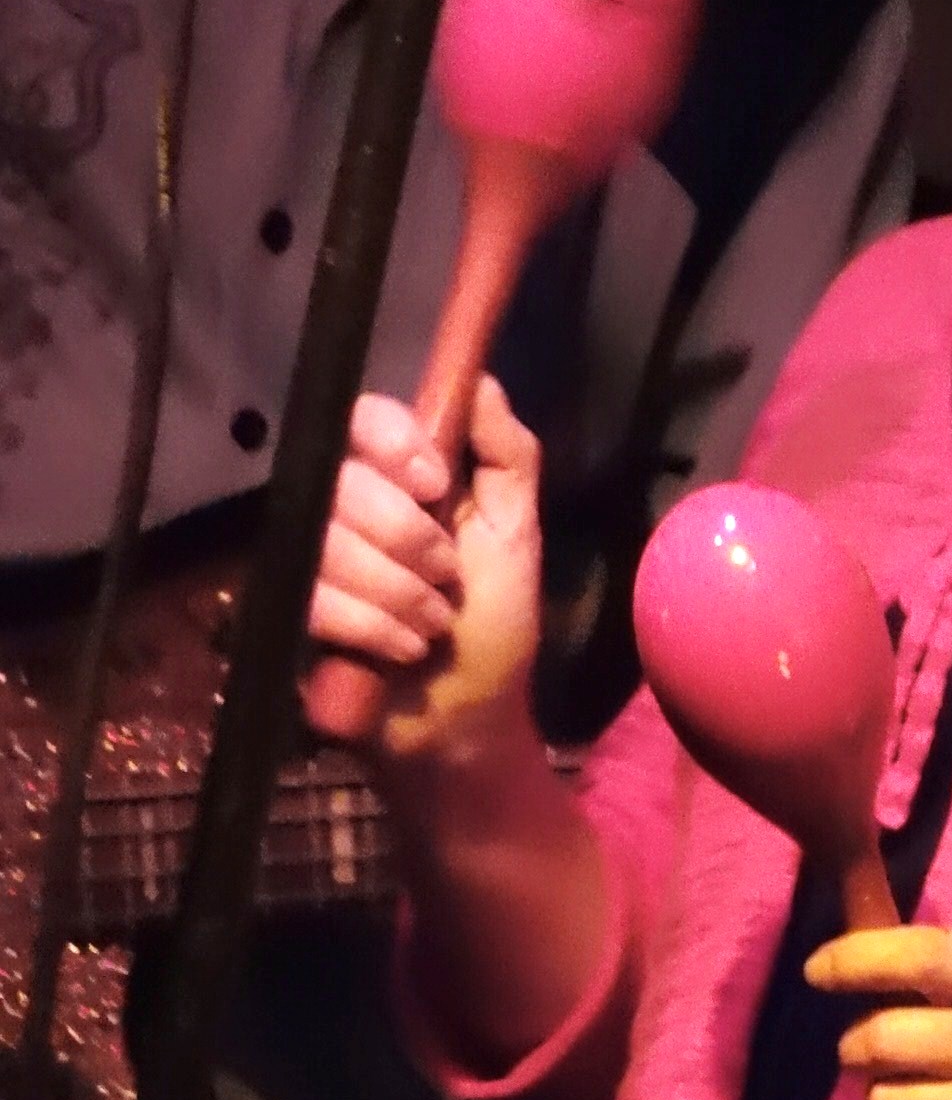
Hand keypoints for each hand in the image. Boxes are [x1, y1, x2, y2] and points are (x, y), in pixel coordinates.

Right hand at [303, 376, 541, 758]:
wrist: (466, 720)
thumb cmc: (494, 623)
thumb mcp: (517, 533)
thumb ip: (507, 455)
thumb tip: (481, 379)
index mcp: (398, 478)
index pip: (364, 418)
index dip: (394, 444)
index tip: (435, 487)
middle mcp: (343, 506)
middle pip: (344, 482)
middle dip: (410, 540)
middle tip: (447, 578)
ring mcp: (308, 559)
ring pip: (328, 543)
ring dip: (398, 592)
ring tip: (432, 623)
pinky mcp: (286, 611)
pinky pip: (313, 596)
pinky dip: (371, 627)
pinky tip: (400, 648)